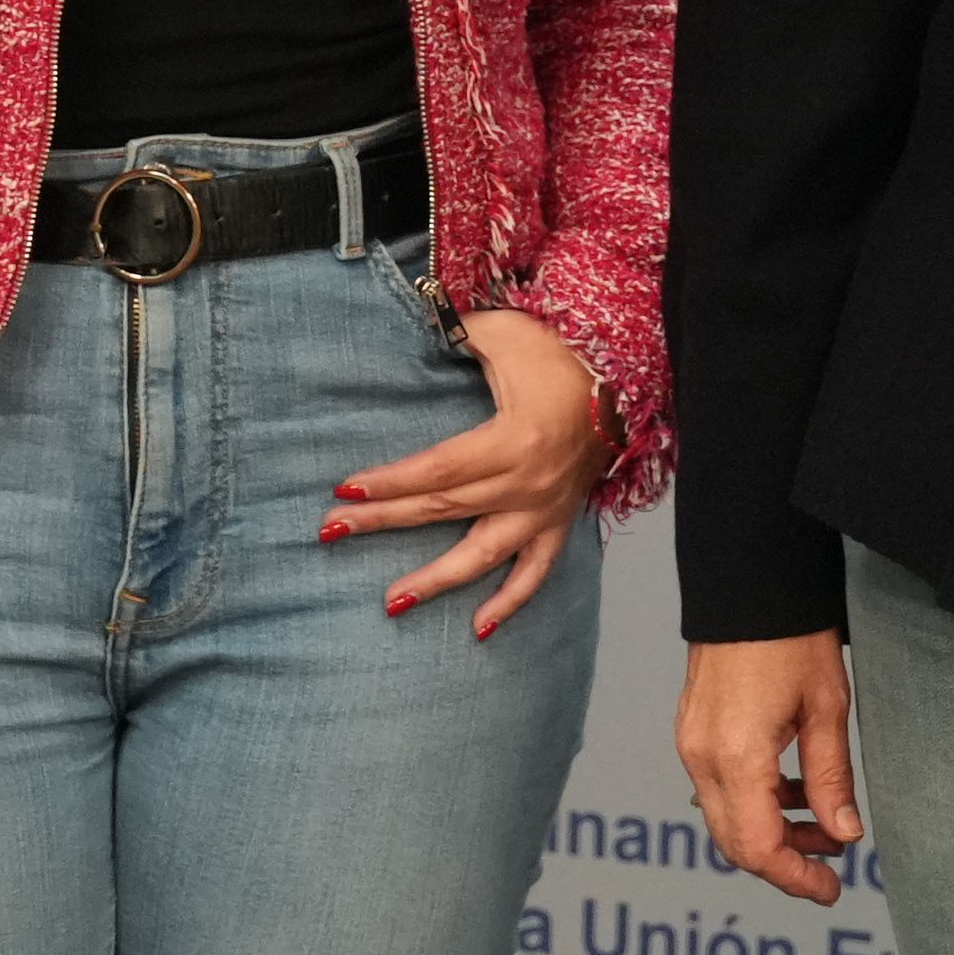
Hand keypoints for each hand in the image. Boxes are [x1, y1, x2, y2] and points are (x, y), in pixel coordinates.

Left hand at [324, 306, 611, 639]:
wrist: (622, 380)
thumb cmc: (557, 355)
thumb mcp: (504, 333)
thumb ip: (457, 332)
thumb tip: (415, 324)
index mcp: (513, 440)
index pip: (438, 469)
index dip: (390, 482)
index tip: (345, 489)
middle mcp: (528, 484)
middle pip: (444, 509)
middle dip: (384, 520)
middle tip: (332, 531)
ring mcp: (545, 510)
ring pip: (484, 555)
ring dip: (437, 580)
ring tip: (392, 601)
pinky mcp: (559, 522)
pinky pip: (535, 573)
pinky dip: (509, 603)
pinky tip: (478, 630)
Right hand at [674, 633, 863, 905]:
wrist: (749, 583)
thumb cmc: (792, 636)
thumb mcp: (826, 709)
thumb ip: (830, 779)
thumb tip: (844, 835)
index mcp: (737, 757)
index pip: (759, 848)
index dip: (796, 878)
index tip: (831, 889)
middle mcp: (702, 757)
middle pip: (735, 843)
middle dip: (785, 860)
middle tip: (832, 862)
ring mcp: (690, 743)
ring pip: (725, 818)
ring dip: (771, 832)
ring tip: (822, 823)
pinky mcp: (691, 730)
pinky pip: (716, 788)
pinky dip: (753, 803)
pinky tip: (791, 789)